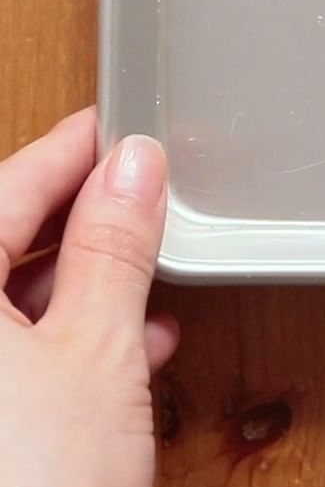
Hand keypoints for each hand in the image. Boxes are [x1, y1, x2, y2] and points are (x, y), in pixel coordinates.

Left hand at [0, 108, 177, 486]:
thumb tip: (135, 170)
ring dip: (80, 284)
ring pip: (3, 303)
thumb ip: (115, 245)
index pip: (4, 187)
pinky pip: (6, 356)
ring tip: (149, 279)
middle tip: (144, 199)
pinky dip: (63, 341)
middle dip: (79, 221)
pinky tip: (127, 345)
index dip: (71, 152)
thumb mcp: (97, 351)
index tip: (117, 130)